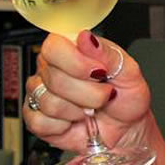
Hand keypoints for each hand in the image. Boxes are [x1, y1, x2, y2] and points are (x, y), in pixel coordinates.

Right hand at [23, 31, 152, 153]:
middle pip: (54, 78)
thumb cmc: (126, 96)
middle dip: (88, 93)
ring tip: (91, 107)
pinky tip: (75, 119)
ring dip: (79, 110)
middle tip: (104, 94)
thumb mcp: (128, 71)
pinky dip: (65, 126)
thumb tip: (85, 37)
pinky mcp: (36, 119)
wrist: (126, 127)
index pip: (53, 46)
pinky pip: (41, 122)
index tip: (99, 72)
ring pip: (50, 102)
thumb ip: (107, 52)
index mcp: (71, 50)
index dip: (75, 62)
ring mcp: (40, 93)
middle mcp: (51, 69)